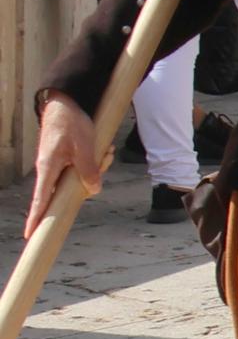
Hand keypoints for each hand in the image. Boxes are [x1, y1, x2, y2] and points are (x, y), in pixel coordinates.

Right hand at [26, 97, 104, 234]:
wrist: (66, 104)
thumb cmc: (71, 123)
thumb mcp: (84, 146)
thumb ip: (88, 169)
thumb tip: (93, 190)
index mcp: (48, 169)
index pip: (40, 200)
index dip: (36, 218)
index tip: (29, 234)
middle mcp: (49, 170)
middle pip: (70, 190)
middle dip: (90, 181)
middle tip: (103, 156)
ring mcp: (57, 166)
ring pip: (80, 178)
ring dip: (98, 166)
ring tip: (106, 149)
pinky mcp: (66, 160)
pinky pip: (83, 168)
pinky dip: (96, 161)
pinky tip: (106, 150)